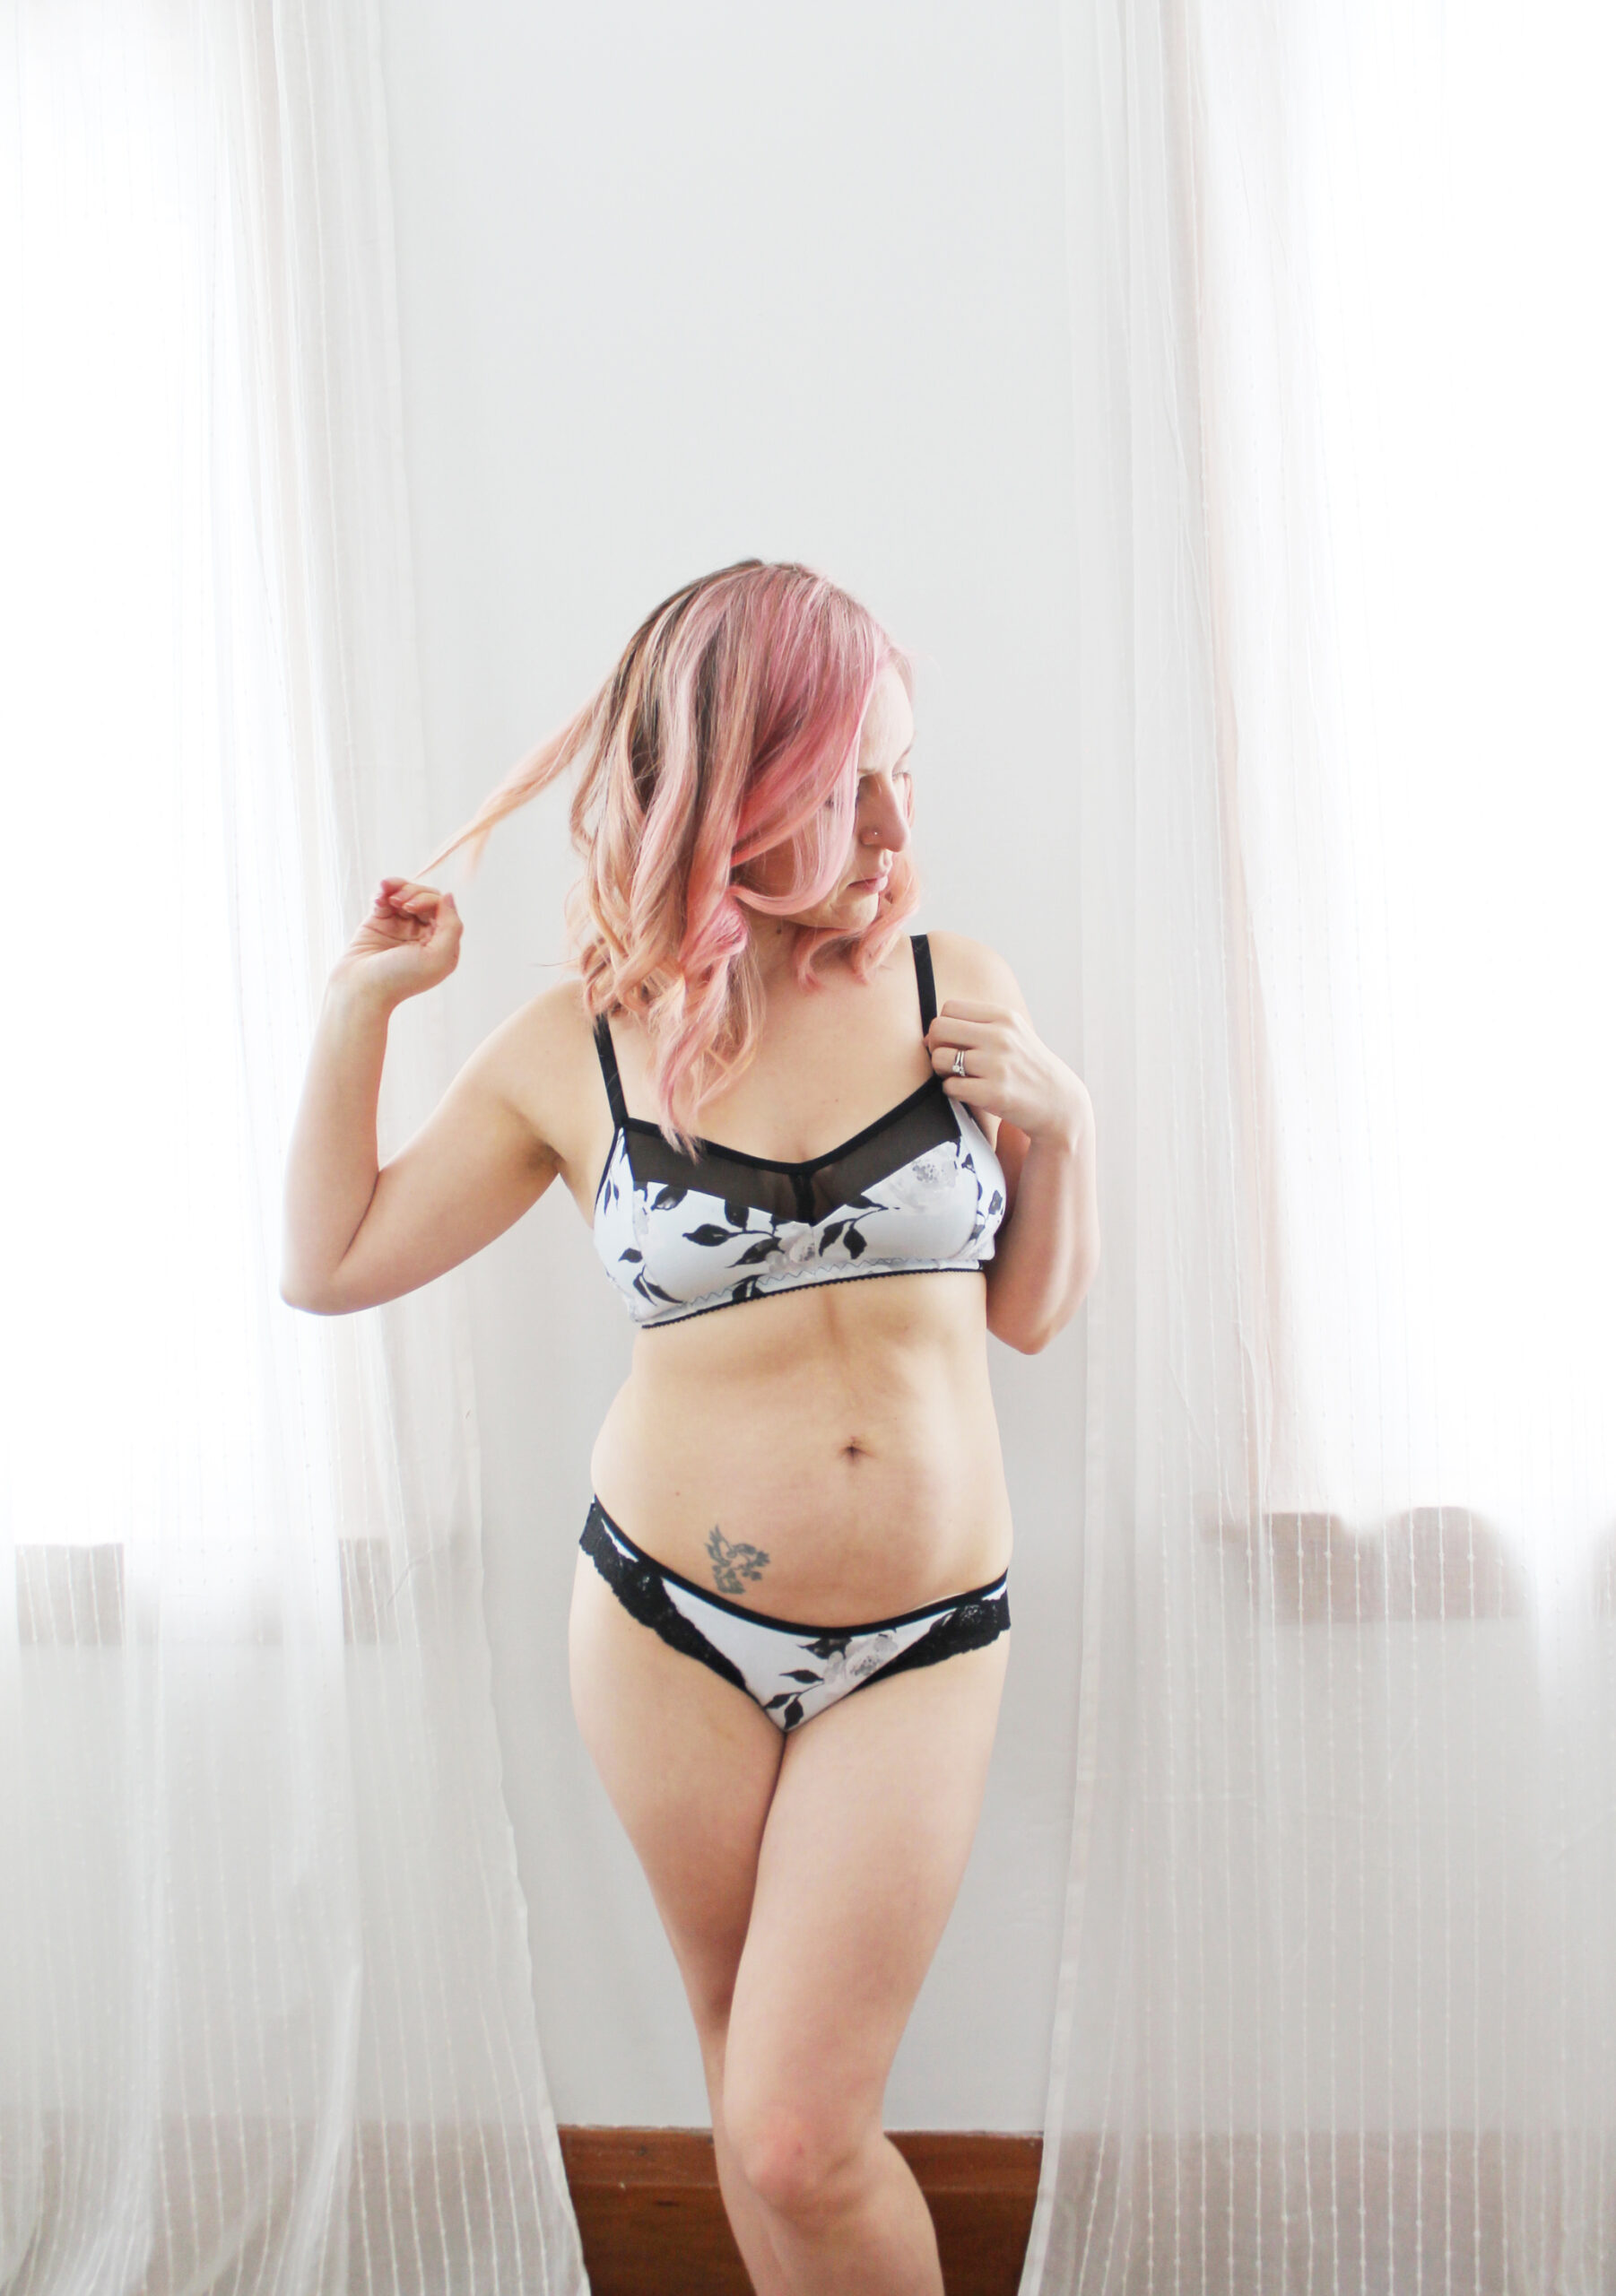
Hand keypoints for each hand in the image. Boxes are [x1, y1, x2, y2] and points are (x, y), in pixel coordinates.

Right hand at [330, 878, 463, 1005]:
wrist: (360, 990)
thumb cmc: (400, 979)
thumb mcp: (438, 957)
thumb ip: (452, 927)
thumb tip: (449, 896)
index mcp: (441, 945)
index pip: (443, 909)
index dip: (430, 900)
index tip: (412, 908)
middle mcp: (422, 935)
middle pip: (426, 898)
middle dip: (415, 893)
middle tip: (401, 903)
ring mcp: (400, 928)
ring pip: (406, 894)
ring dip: (400, 888)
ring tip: (387, 895)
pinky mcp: (378, 923)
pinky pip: (385, 898)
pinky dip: (384, 891)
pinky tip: (379, 895)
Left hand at [926, 1000, 1091, 1146]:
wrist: (1058, 1102)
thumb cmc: (1026, 1067)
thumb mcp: (1012, 1034)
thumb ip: (977, 1026)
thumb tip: (929, 1035)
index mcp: (1004, 1017)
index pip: (950, 1008)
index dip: (944, 1026)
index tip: (953, 1042)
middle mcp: (1001, 1037)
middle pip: (939, 1028)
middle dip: (936, 1045)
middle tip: (949, 1059)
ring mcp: (998, 1065)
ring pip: (940, 1058)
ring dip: (942, 1070)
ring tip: (959, 1076)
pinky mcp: (994, 1093)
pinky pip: (950, 1087)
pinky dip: (953, 1091)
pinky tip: (968, 1092)